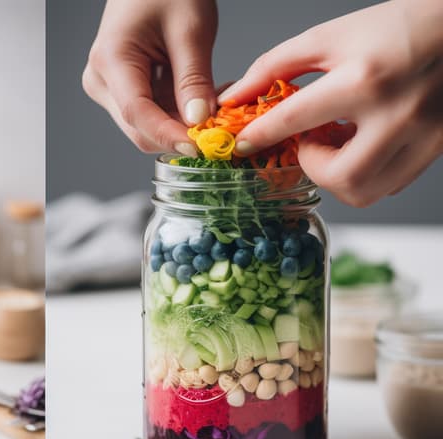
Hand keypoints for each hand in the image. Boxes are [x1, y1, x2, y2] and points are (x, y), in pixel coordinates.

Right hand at [82, 0, 217, 153]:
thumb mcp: (190, 29)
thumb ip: (194, 79)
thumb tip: (199, 122)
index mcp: (110, 60)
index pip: (138, 114)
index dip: (170, 136)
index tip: (202, 146)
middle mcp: (101, 80)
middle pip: (140, 128)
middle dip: (179, 133)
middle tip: (220, 131)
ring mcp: (108, 87)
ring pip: (147, 126)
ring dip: (183, 125)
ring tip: (218, 108)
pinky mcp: (122, 89)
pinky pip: (152, 114)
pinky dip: (180, 113)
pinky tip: (204, 100)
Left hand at [219, 0, 442, 206]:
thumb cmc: (397, 27)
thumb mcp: (330, 37)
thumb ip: (275, 67)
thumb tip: (235, 97)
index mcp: (364, 80)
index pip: (295, 121)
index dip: (261, 136)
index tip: (245, 143)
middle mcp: (398, 114)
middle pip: (340, 178)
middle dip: (312, 167)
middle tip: (310, 143)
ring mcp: (424, 136)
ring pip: (365, 192)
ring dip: (338, 177)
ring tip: (337, 145)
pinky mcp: (436, 148)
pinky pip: (389, 185)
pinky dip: (366, 174)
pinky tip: (363, 145)